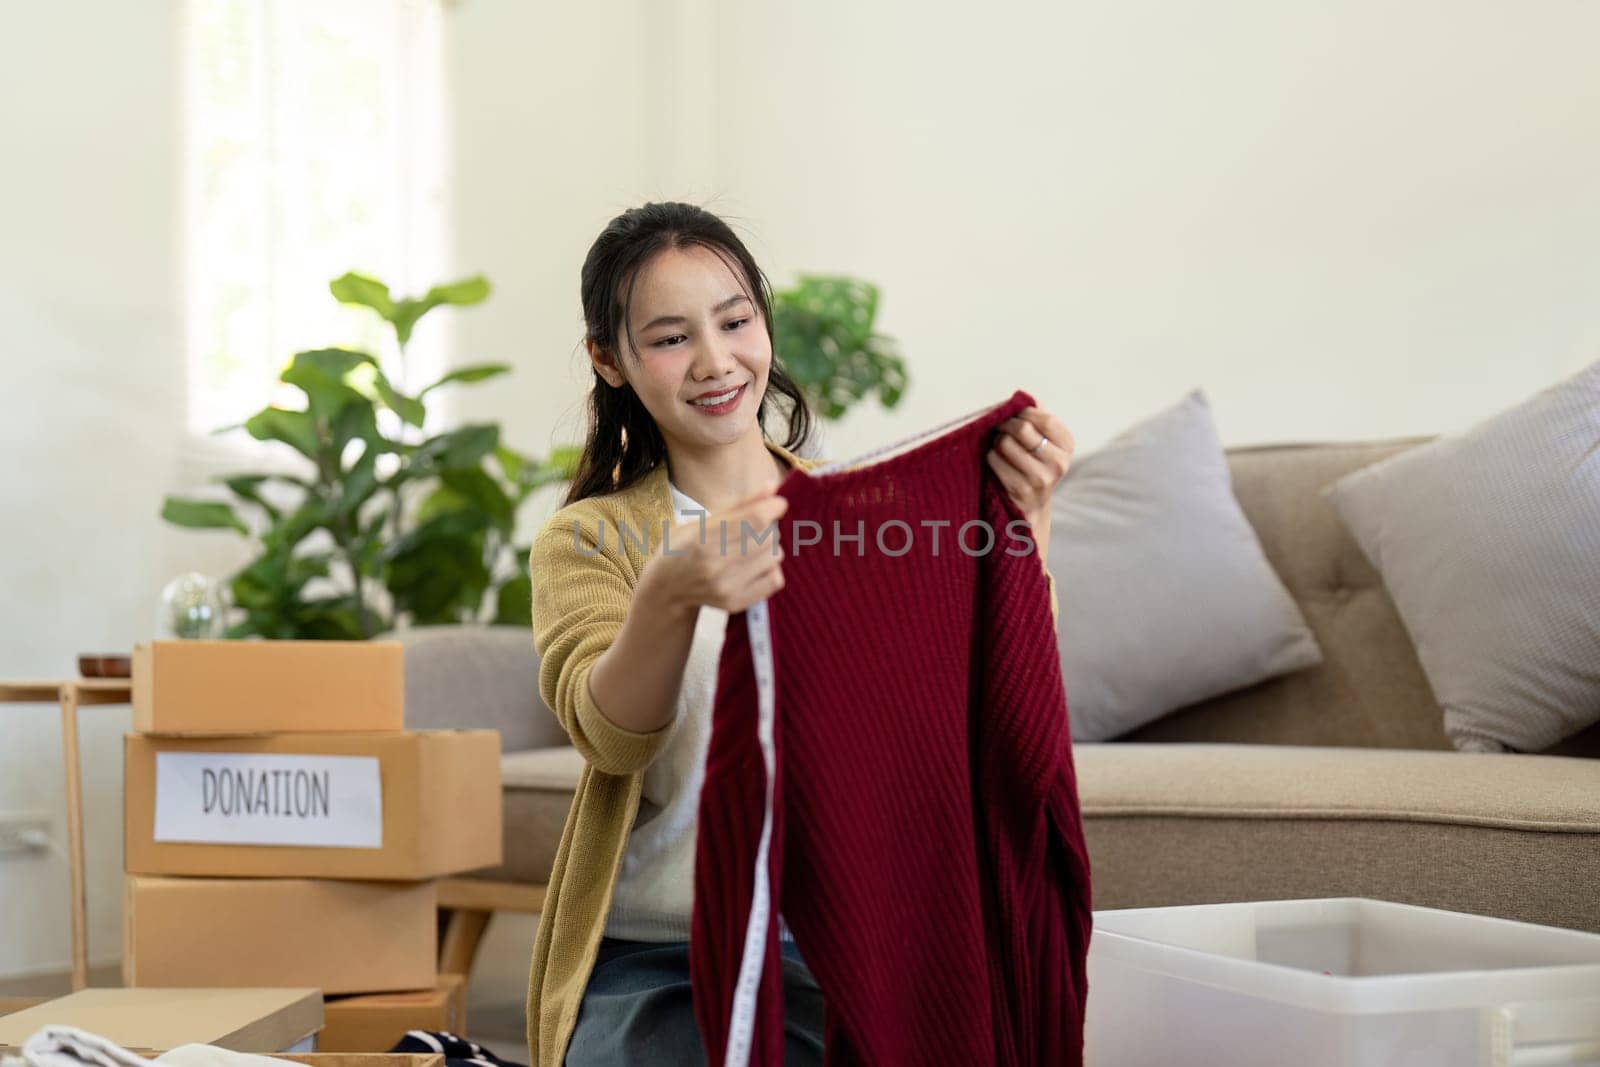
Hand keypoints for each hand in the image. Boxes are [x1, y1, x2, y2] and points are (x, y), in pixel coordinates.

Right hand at [643, 483, 788, 615]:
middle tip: (753, 530)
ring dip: (769, 548)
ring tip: (751, 549)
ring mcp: (726, 587)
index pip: (755, 519)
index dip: (773, 507)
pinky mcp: (736, 602)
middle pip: (769, 537)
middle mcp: (715, 564)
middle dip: (768, 528)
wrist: (665, 590)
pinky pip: (775, 580)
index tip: (778, 504)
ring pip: (774, 556)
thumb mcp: (701, 521)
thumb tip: (774, 486)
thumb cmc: (683, 548)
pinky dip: (770, 570)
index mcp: (703, 538)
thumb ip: (740, 505)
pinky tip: (755, 567)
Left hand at [986, 406, 1074, 559]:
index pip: (1045, 418)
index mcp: (1067, 446)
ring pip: (1005, 443)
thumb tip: (1025, 398)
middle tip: (1000, 427)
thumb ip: (1037, 419)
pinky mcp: (1020, 490)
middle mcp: (1059, 463)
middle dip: (1006, 425)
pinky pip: (995, 460)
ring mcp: (1040, 478)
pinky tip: (997, 462)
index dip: (1024, 412)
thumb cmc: (1034, 465)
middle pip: (1022, 429)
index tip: (1015, 415)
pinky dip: (991, 457)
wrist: (1030, 507)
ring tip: (1000, 447)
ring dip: (997, 442)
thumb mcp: (1044, 443)